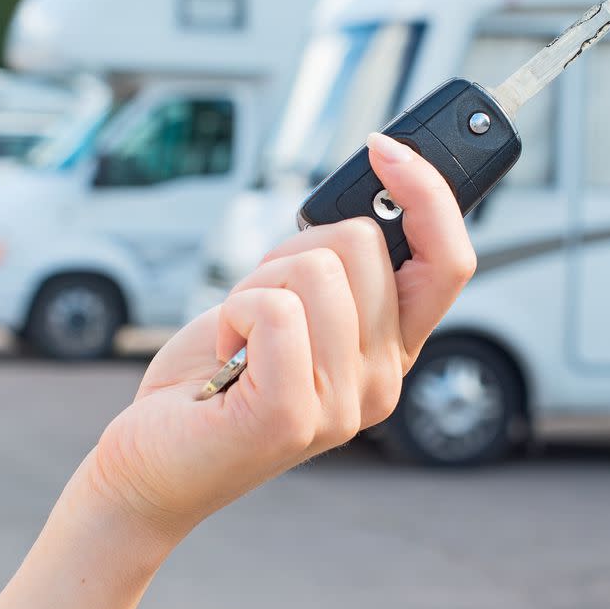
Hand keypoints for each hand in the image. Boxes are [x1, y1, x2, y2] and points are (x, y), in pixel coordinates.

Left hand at [81, 132, 476, 541]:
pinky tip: (227, 352)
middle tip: (264, 297)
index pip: (451, 261)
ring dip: (260, 282)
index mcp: (391, 347)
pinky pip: (275, 309)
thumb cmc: (218, 376)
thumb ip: (337, 268)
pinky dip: (236, 309)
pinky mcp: (294, 416)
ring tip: (244, 332)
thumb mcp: (292, 306)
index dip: (430, 194)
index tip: (387, 149)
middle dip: (296, 246)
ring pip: (318, 269)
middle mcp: (384, 379)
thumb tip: (361, 198)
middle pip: (365, 245)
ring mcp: (345, 404)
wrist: (157, 459)